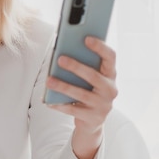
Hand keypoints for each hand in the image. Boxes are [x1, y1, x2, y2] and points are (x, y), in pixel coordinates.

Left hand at [45, 36, 117, 158]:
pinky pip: (73, 110)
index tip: (86, 38)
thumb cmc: (88, 91)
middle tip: (60, 58)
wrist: (93, 121)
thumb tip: (63, 53)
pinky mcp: (93, 118)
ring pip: (81, 94)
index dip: (100, 47)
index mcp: (111, 74)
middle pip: (94, 76)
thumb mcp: (90, 78)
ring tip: (48, 80)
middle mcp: (110, 89)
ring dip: (63, 86)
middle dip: (76, 66)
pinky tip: (47, 100)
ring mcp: (103, 105)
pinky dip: (59, 105)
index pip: (110, 57)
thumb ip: (83, 65)